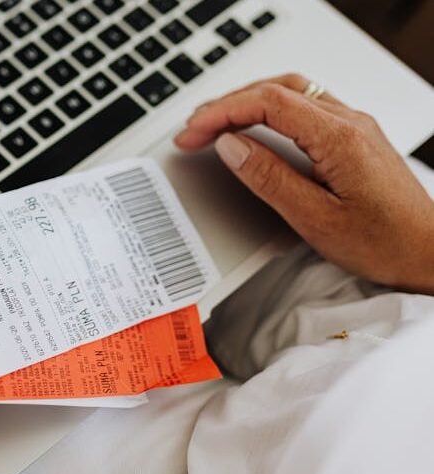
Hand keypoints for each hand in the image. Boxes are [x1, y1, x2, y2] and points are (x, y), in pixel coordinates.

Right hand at [175, 74, 433, 293]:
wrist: (429, 254)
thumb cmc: (385, 243)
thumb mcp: (316, 219)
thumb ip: (269, 179)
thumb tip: (231, 146)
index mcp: (339, 138)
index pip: (268, 103)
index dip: (222, 112)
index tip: (193, 132)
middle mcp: (350, 123)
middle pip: (277, 89)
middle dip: (227, 104)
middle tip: (193, 130)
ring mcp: (355, 127)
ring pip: (292, 92)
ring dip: (248, 101)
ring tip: (215, 123)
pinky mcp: (355, 137)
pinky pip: (306, 106)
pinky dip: (269, 110)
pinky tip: (254, 127)